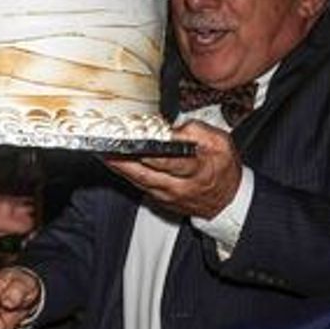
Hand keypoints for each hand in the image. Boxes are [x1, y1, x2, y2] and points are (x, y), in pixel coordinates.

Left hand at [101, 120, 240, 219]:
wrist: (228, 200)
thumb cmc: (223, 168)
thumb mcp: (221, 144)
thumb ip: (198, 132)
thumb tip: (173, 128)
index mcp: (198, 170)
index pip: (171, 162)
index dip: (151, 153)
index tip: (134, 142)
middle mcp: (180, 186)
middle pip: (146, 173)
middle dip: (124, 160)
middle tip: (106, 148)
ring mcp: (168, 196)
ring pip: (138, 180)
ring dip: (118, 167)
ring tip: (102, 153)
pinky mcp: (160, 200)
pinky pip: (139, 185)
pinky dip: (125, 173)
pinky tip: (113, 162)